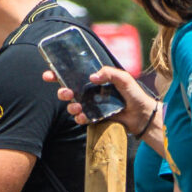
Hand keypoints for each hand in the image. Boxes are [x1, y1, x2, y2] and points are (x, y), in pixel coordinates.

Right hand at [44, 63, 159, 133]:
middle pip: (67, 90)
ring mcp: (91, 105)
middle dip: (61, 92)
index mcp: (94, 80)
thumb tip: (92, 77)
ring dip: (70, 106)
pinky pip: (81, 118)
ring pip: (71, 105)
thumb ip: (109, 73)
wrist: (143, 115)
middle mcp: (89, 92)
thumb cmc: (134, 94)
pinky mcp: (94, 118)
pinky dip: (79, 118)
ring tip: (77, 107)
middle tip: (66, 93)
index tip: (48, 75)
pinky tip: (84, 117)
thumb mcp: (124, 78)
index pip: (72, 75)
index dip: (57, 74)